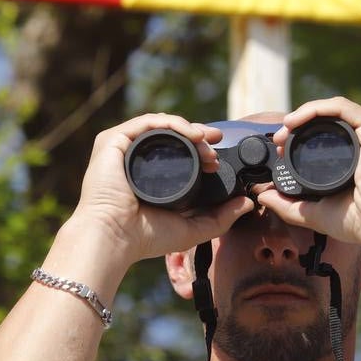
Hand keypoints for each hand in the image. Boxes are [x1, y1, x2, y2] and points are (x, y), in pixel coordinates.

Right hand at [70, 114, 254, 264]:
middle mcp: (134, 158)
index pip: (176, 151)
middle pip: (171, 135)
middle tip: (217, 143)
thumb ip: (220, 218)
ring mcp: (122, 148)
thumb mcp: (192, 228)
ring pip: (161, 125)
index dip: (200, 149)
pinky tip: (191, 134)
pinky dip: (172, 123)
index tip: (217, 158)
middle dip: (199, 136)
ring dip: (189, 128)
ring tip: (207, 140)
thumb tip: (248, 204)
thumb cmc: (145, 237)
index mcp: (148, 175)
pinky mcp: (113, 141)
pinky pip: (147, 122)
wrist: (115, 237)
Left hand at [257, 97, 360, 249]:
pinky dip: (315, 109)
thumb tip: (263, 195)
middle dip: (300, 124)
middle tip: (279, 139)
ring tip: (285, 128)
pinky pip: (341, 107)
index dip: (303, 135)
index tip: (281, 150)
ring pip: (334, 108)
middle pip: (331, 118)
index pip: (331, 132)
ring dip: (304, 114)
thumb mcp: (315, 211)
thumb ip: (288, 204)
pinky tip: (296, 120)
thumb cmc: (358, 221)